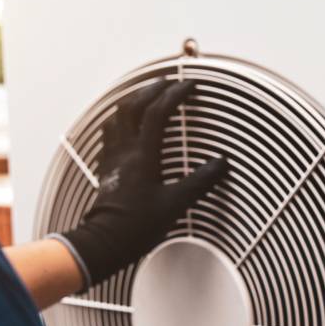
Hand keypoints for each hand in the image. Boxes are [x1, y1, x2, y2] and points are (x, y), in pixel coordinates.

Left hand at [59, 80, 227, 286]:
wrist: (105, 242)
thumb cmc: (135, 227)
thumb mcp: (176, 204)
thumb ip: (201, 181)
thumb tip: (220, 165)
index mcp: (143, 155)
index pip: (158, 112)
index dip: (175, 94)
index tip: (190, 86)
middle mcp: (125, 150)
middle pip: (132, 105)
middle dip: (152, 88)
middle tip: (168, 83)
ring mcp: (113, 157)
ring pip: (117, 115)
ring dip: (133, 99)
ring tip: (147, 94)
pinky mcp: (106, 167)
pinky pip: (110, 132)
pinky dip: (120, 119)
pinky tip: (126, 124)